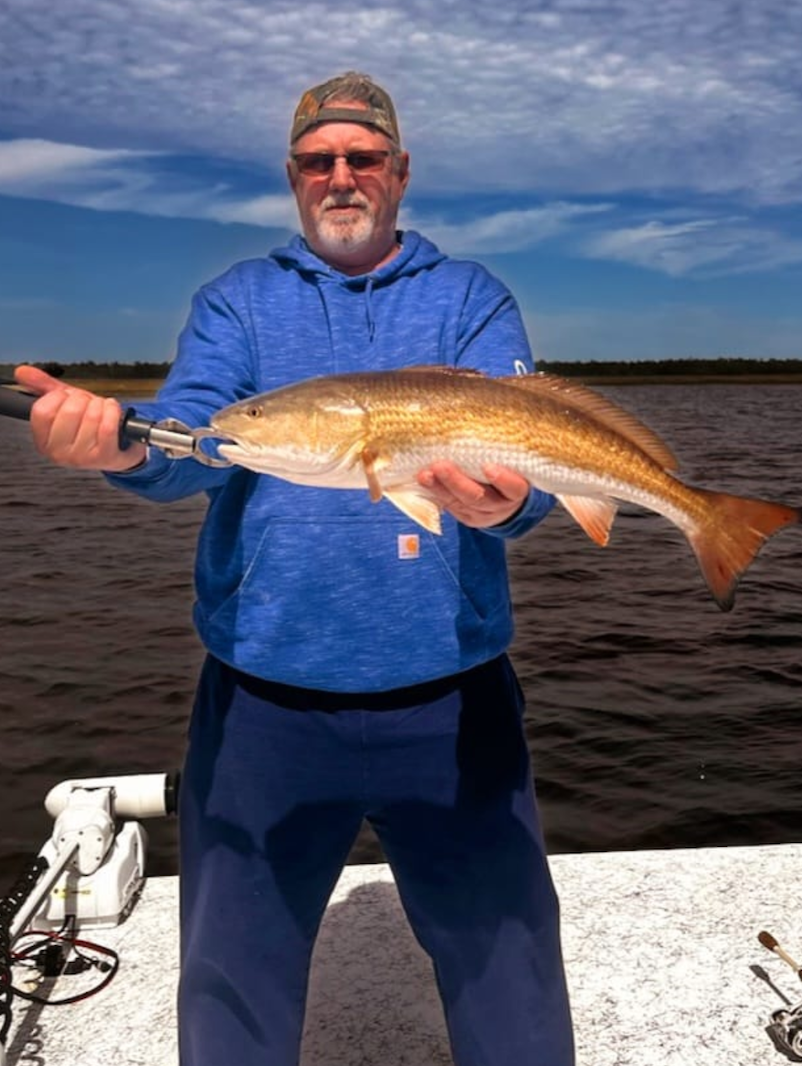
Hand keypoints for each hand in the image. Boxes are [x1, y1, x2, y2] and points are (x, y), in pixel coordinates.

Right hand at [13, 364, 146, 471]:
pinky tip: (112, 410)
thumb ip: (44, 387)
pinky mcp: (105, 457)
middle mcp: (59, 453)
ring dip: (101, 404)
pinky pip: (108, 426)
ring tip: (102, 408)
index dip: (58, 396)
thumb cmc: (89, 425)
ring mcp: (82, 458)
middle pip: (69, 411)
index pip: (42, 411)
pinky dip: (113, 411)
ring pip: (91, 417)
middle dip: (83, 398)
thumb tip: (22, 371)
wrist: (118, 447)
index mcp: (43, 441)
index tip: (67, 397)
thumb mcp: (65, 404)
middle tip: (89, 403)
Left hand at [417, 461, 529, 528]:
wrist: (506, 501)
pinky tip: (424, 480)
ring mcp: (481, 514)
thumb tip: (476, 424)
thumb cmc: (509, 471)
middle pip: (478, 497)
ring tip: (424, 474)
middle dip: (456, 482)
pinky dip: (435, 492)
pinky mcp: (466, 517)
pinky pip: (449, 506)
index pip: (514, 488)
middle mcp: (500, 505)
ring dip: (439, 488)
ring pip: (459, 504)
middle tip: (439, 466)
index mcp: (516, 491)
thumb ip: (499, 451)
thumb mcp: (511, 463)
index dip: (502, 479)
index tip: (488, 466)